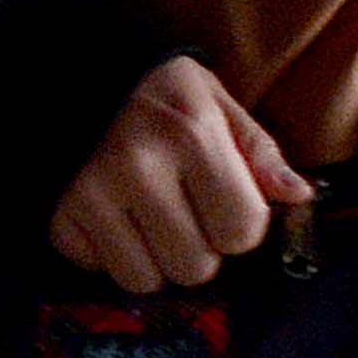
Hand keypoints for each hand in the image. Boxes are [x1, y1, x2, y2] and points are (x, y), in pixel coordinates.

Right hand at [48, 56, 311, 292]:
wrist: (72, 76)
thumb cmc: (157, 94)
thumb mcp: (216, 103)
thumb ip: (258, 151)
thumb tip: (298, 194)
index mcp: (192, 134)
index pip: (242, 231)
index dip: (240, 223)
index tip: (222, 201)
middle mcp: (140, 167)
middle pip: (195, 267)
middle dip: (196, 247)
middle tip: (181, 210)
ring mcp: (93, 194)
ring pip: (145, 281)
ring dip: (152, 259)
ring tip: (145, 217)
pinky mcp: (60, 214)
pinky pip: (99, 271)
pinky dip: (107, 253)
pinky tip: (110, 216)